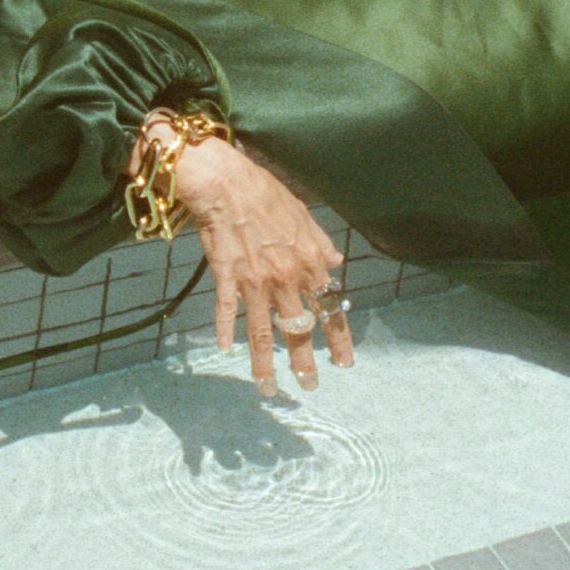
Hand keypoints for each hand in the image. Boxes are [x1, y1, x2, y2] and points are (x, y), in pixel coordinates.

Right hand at [136, 110, 352, 394]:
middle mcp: (286, 276)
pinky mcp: (227, 276)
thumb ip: (320, 241)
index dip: (338, 337)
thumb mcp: (302, 213)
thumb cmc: (263, 192)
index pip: (329, 307)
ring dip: (265, 363)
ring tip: (268, 388)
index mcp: (308, 260)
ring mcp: (255, 279)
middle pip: (298, 328)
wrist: (225, 181)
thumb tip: (336, 261)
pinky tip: (225, 349)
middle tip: (309, 387)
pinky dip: (225, 329)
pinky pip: (227, 310)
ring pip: (262, 331)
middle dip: (304, 362)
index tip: (344, 362)